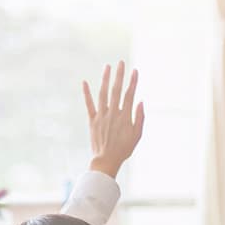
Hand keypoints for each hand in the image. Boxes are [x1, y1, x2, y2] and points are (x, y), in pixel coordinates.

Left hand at [83, 61, 143, 178]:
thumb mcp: (137, 135)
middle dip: (120, 75)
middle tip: (121, 62)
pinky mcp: (92, 120)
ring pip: (103, 93)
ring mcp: (101, 116)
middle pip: (116, 90)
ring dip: (105, 79)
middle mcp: (113, 113)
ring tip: (107, 66)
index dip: (133, 82)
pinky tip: (84, 82)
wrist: (106, 161)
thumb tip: (140, 102)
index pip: (130, 94)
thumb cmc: (124, 149)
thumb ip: (140, 118)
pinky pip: (89, 104)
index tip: (135, 71)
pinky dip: (86, 93)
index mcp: (125, 116)